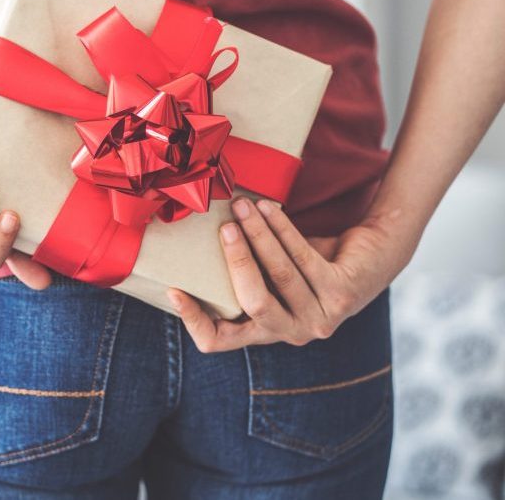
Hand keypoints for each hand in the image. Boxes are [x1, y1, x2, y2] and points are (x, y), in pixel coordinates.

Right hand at [168, 195, 407, 351]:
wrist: (372, 255)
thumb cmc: (307, 262)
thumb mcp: (267, 273)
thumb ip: (240, 272)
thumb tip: (189, 241)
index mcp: (267, 331)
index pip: (220, 340)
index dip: (194, 320)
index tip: (174, 288)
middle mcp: (293, 332)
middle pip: (253, 304)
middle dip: (235, 261)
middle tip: (222, 227)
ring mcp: (322, 318)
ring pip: (279, 275)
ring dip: (257, 235)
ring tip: (242, 205)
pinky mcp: (343, 293)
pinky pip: (304, 258)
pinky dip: (282, 229)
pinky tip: (269, 207)